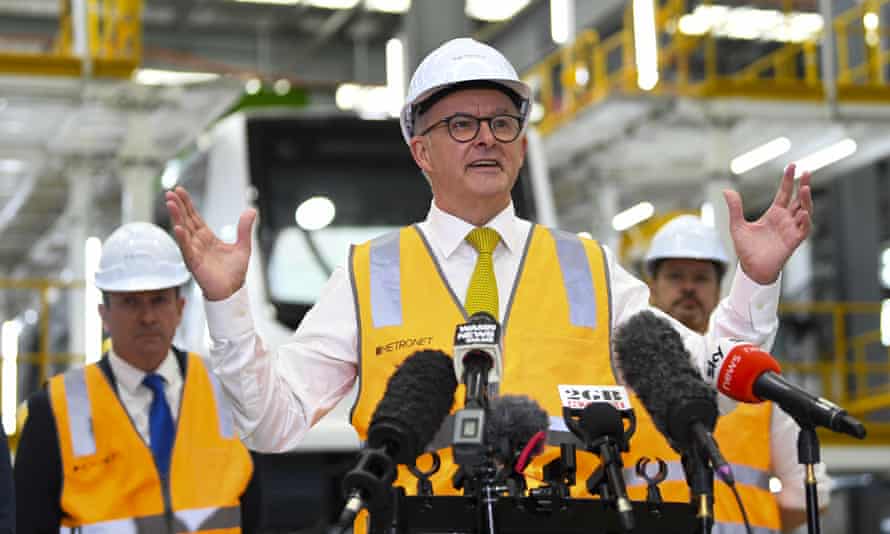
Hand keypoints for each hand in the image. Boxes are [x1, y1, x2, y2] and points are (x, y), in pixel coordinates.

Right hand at [165, 186, 256, 300]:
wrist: (233, 291)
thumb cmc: (234, 272)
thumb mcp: (243, 246)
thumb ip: (244, 229)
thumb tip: (251, 210)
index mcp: (207, 238)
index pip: (194, 217)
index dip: (187, 204)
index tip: (179, 191)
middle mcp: (197, 243)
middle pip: (186, 220)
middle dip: (178, 207)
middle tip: (170, 193)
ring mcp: (194, 252)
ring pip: (183, 232)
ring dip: (176, 218)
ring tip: (170, 204)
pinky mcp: (195, 263)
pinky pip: (187, 249)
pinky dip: (182, 239)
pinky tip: (178, 228)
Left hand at [723, 163, 812, 284]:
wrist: (751, 269)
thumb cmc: (746, 249)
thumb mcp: (737, 225)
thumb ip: (735, 208)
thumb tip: (726, 190)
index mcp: (774, 214)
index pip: (784, 193)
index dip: (788, 180)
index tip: (792, 166)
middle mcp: (785, 220)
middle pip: (798, 199)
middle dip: (804, 186)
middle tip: (806, 171)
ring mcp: (791, 230)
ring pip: (805, 211)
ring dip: (806, 201)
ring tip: (805, 189)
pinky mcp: (793, 241)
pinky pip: (804, 229)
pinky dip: (805, 221)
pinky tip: (803, 212)